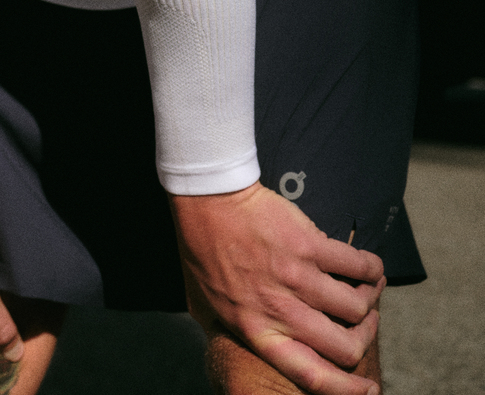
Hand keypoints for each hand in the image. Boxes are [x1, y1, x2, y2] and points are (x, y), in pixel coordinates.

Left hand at [170, 182, 385, 394]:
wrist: (207, 198)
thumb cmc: (202, 249)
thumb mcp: (205, 304)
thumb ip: (229, 331)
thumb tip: (237, 354)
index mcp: (257, 331)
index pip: (312, 375)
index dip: (347, 390)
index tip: (367, 389)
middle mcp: (281, 311)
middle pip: (345, 347)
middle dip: (362, 338)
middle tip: (364, 323)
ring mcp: (298, 278)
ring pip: (356, 307)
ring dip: (369, 300)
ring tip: (366, 289)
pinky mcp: (310, 245)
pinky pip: (357, 266)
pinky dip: (371, 269)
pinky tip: (370, 267)